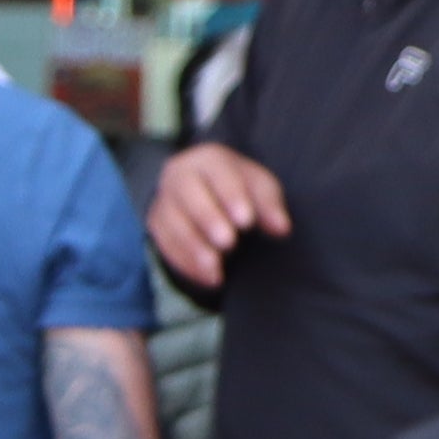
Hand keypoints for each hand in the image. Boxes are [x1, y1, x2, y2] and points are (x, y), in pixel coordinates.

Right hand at [150, 139, 291, 289]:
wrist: (205, 191)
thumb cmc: (238, 188)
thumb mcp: (259, 188)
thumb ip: (270, 205)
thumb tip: (282, 228)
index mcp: (208, 159)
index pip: (218, 174)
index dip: (232, 196)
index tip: (247, 221)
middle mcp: (180, 176)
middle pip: (188, 194)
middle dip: (208, 219)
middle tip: (229, 243)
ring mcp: (164, 200)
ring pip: (173, 223)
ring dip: (194, 249)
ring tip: (216, 270)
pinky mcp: (156, 225)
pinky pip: (166, 245)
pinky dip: (187, 264)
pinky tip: (209, 279)